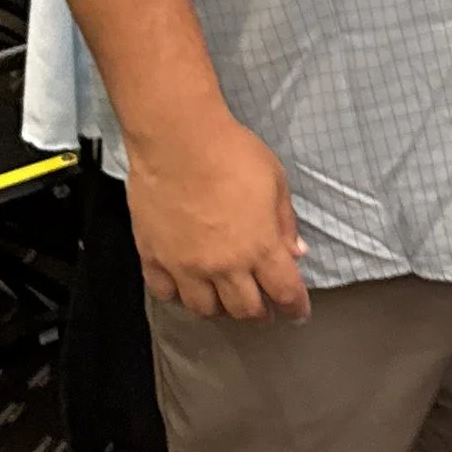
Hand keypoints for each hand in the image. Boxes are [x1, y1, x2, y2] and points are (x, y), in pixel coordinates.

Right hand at [126, 112, 310, 321]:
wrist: (176, 139)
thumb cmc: (232, 153)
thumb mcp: (275, 181)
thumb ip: (285, 222)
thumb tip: (296, 253)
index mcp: (260, 248)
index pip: (285, 293)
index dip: (296, 308)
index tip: (298, 312)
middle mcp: (224, 266)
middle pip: (245, 310)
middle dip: (260, 312)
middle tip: (264, 306)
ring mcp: (185, 266)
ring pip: (204, 309)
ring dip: (220, 308)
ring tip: (225, 297)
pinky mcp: (154, 257)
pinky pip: (165, 292)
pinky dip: (178, 295)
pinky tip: (186, 285)